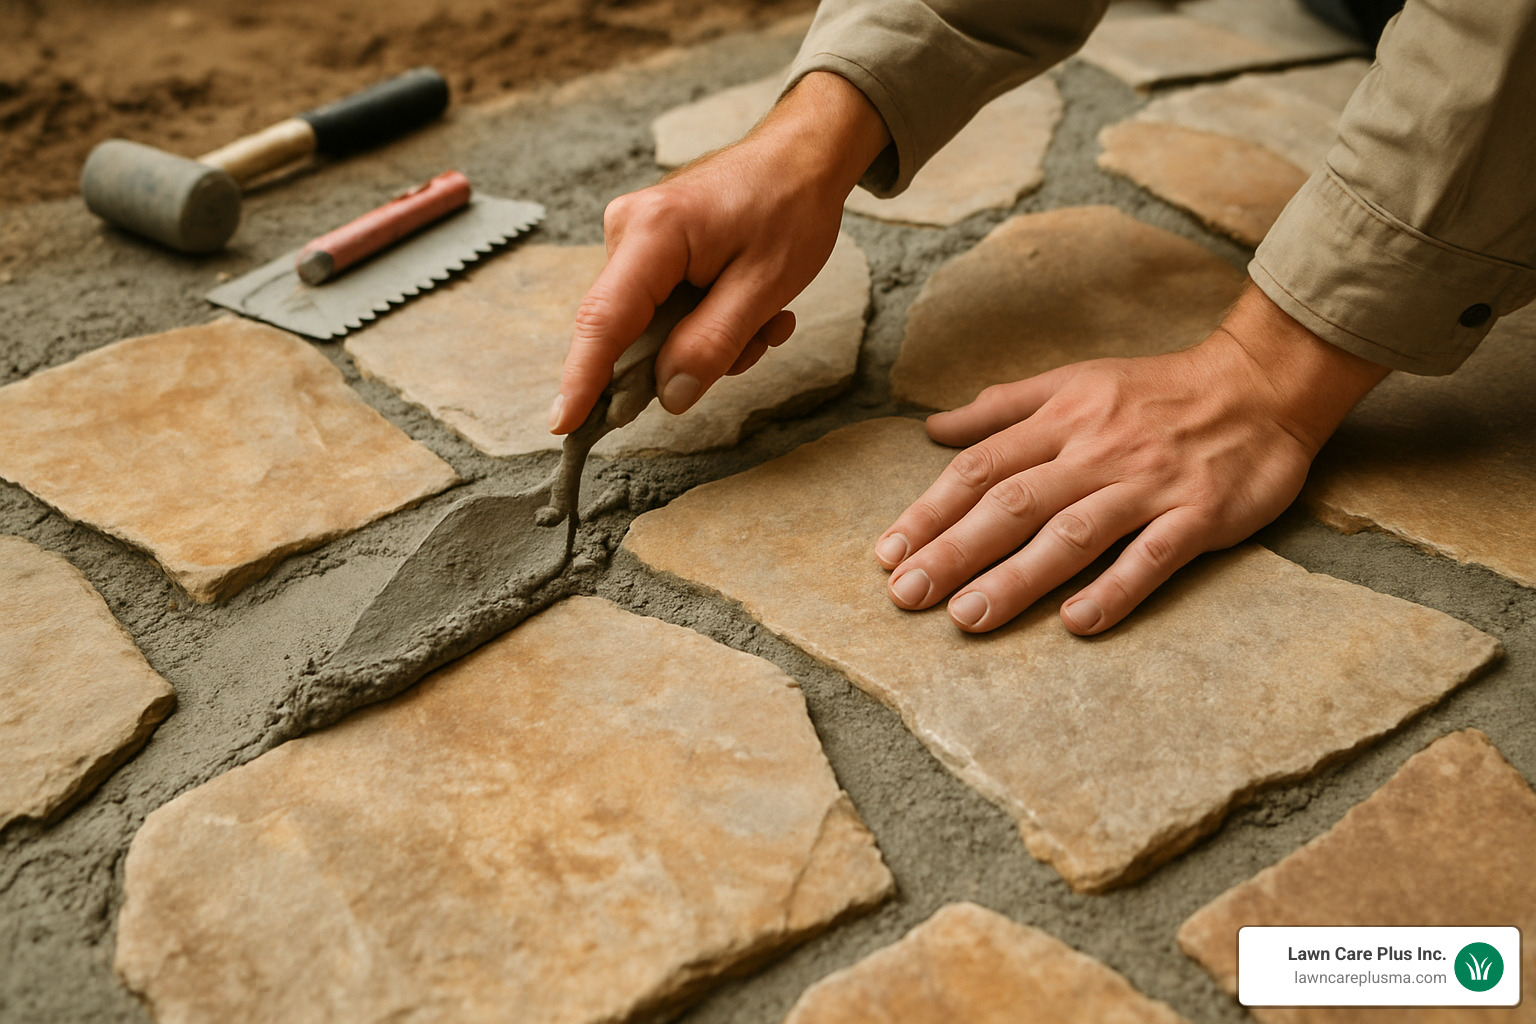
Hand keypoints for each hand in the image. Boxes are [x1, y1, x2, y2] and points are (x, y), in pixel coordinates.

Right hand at [549, 72, 891, 433]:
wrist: (804, 156)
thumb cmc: (790, 208)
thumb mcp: (763, 287)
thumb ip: (713, 345)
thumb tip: (669, 396)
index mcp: (652, 233)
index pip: (605, 320)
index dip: (582, 379)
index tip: (563, 425)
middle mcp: (627, 230)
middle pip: (630, 330)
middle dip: (690, 356)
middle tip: (758, 342)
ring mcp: (634, 237)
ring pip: (655, 327)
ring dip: (711, 339)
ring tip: (767, 318)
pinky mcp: (648, 246)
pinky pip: (665, 308)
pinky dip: (708, 320)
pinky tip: (752, 307)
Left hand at [875, 285, 1389, 634]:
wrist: (1260, 385)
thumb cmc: (1156, 391)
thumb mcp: (1073, 381)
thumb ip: (1003, 407)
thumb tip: (933, 427)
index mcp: (1061, 419)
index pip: (980, 468)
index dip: (930, 511)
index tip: (887, 554)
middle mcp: (1096, 451)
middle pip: (1012, 503)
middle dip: (954, 550)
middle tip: (906, 595)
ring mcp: (1147, 485)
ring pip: (1073, 532)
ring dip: (1018, 576)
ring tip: (967, 617)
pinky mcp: (1198, 514)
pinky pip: (1153, 555)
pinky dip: (1116, 588)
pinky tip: (1078, 621)